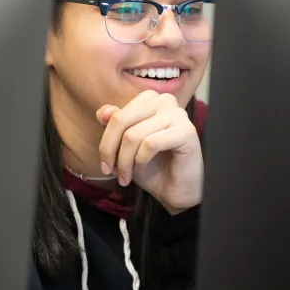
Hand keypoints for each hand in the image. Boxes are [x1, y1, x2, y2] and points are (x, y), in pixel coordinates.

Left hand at [97, 90, 203, 213]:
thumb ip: (113, 124)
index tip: (105, 162)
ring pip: (133, 135)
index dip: (106, 141)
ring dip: (124, 161)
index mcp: (150, 99)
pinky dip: (140, 160)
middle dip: (110, 150)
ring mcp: (177, 114)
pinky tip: (142, 168)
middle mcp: (165, 101)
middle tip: (109, 171)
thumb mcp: (125, 144)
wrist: (175, 190)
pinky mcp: (186, 132)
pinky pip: (150, 143)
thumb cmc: (152, 166)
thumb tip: (103, 113)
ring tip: (125, 177)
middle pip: (121, 121)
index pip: (115, 115)